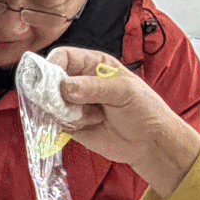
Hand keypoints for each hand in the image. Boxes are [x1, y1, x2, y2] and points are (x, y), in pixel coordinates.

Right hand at [45, 48, 199, 198]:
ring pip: (50, 102)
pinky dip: (62, 125)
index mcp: (94, 65)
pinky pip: (55, 122)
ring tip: (90, 117)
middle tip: (64, 102)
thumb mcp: (124, 91)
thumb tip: (65, 87)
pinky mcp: (71, 125)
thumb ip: (94, 87)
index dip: (53, 64)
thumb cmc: (144, 110)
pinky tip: (83, 126)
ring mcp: (74, 104)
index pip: (64, 57)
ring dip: (63, 111)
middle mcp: (80, 82)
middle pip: (51, 80)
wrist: (150, 142)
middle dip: (52, 91)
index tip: (49, 78)